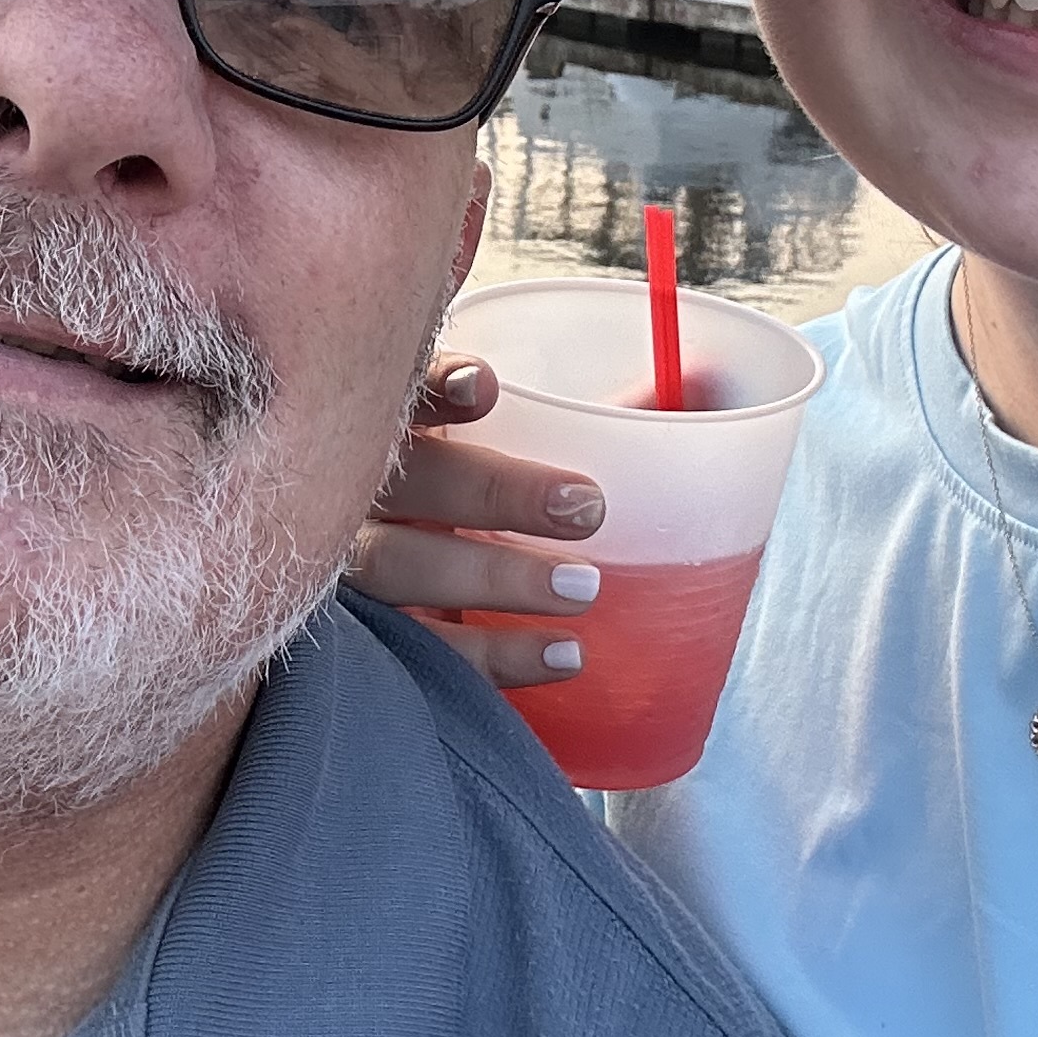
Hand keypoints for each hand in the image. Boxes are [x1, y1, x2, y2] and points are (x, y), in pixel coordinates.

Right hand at [352, 356, 609, 688]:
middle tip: (586, 508)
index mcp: (378, 421)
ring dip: (496, 577)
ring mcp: (334, 562)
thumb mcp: (497, 442)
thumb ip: (571, 414)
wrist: (372, 600)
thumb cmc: (457, 494)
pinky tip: (561, 655)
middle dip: (494, 492)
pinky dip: (491, 656)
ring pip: (399, 567)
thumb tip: (703, 381)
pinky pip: (416, 649)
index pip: (396, 391)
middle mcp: (343, 486)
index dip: (433, 386)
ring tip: (584, 590)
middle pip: (407, 481)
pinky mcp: (356, 638)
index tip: (488, 388)